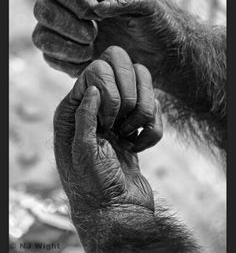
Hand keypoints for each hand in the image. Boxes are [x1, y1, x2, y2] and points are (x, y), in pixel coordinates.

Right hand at [32, 0, 182, 76]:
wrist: (162, 56)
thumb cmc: (157, 26)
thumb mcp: (148, 7)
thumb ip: (124, 1)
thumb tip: (97, 8)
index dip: (71, 1)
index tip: (94, 15)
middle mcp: (73, 12)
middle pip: (43, 9)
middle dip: (65, 24)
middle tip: (92, 35)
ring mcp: (69, 37)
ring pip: (41, 36)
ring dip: (63, 46)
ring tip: (90, 50)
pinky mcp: (70, 59)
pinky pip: (51, 59)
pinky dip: (66, 62)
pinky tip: (88, 62)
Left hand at [54, 47, 162, 250]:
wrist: (118, 210)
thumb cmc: (94, 184)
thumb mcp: (82, 150)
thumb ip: (84, 116)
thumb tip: (93, 87)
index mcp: (74, 111)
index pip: (95, 72)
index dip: (108, 91)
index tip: (109, 120)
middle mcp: (97, 109)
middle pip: (125, 75)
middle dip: (130, 101)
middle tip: (121, 129)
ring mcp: (119, 117)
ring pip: (144, 92)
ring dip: (144, 116)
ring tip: (130, 138)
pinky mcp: (138, 128)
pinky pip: (155, 113)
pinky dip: (153, 131)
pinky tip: (139, 147)